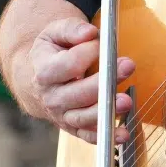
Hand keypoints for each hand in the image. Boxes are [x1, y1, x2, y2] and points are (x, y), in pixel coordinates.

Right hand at [8, 18, 132, 144]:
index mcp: (44, 72)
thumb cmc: (52, 53)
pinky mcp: (73, 127)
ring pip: (83, 117)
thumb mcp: (54, 34)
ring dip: (105, 112)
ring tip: (126, 101)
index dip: (88, 53)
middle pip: (77, 94)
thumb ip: (71, 29)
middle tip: (127, 67)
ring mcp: (61, 115)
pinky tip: (122, 134)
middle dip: (103, 82)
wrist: (38, 78)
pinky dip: (105, 137)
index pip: (68, 65)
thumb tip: (89, 33)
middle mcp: (50, 97)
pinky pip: (88, 136)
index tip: (101, 43)